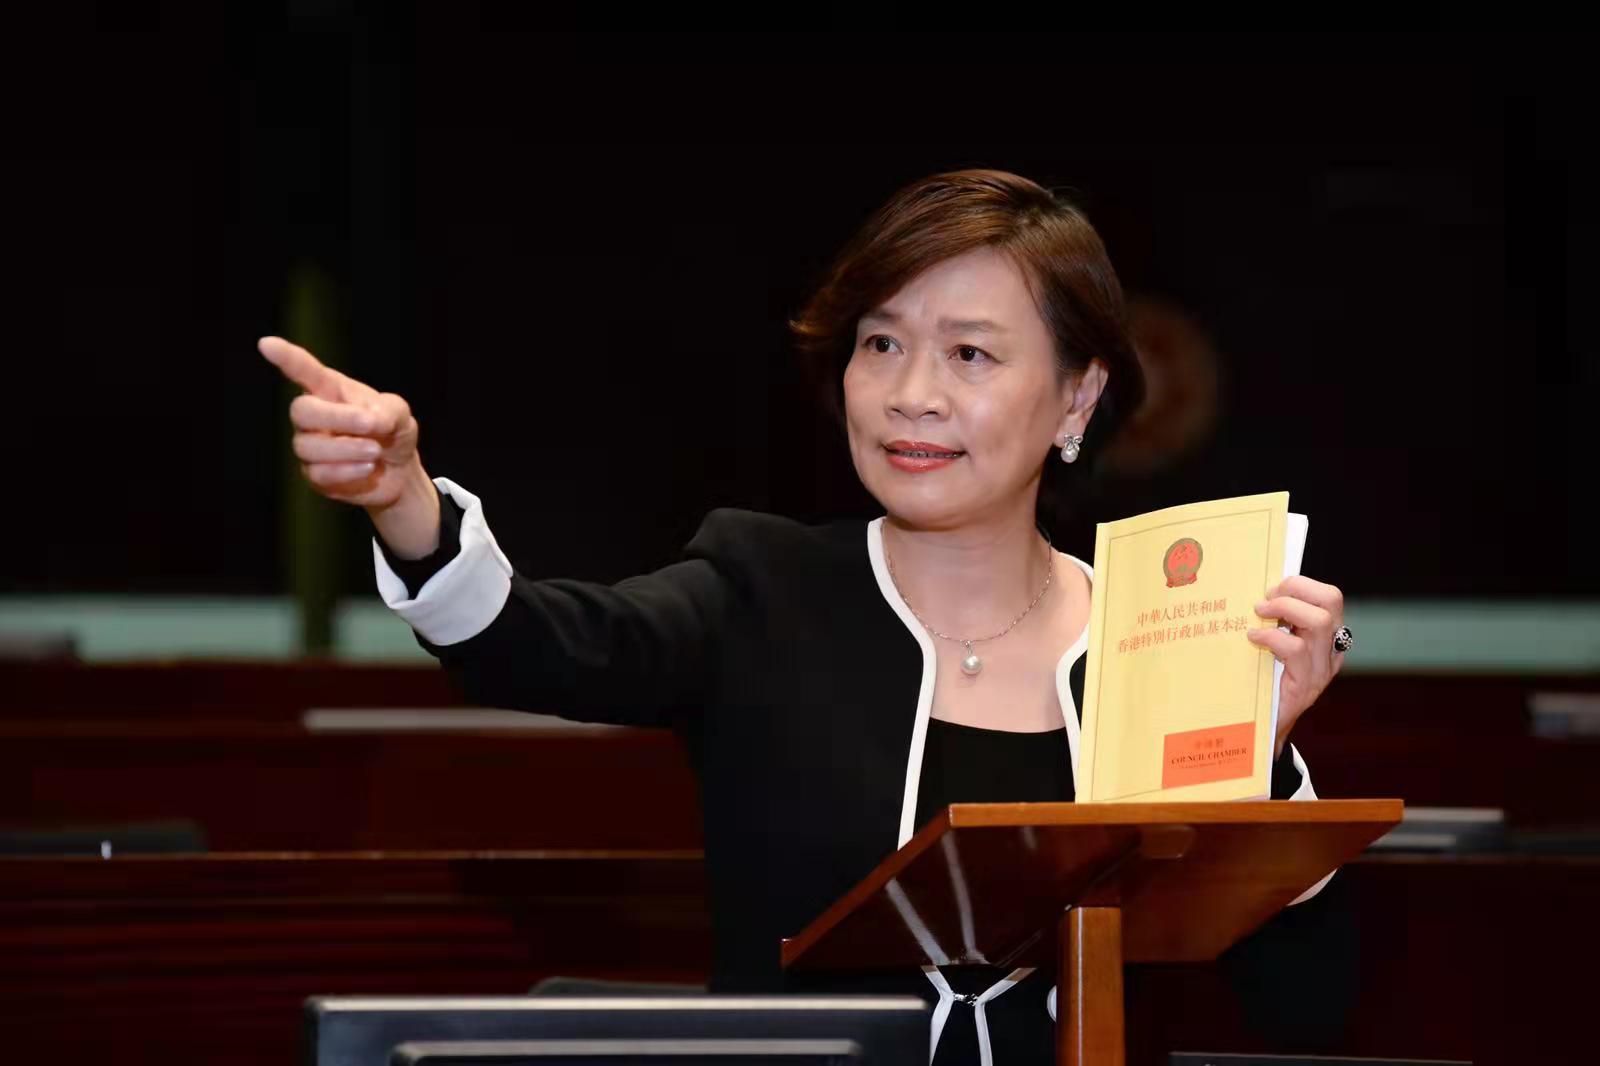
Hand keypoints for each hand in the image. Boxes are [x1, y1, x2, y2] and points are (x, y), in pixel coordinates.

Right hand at [259, 336, 421, 510]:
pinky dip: (347, 470)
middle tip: (371, 424)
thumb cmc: (392, 432)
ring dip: (347, 448)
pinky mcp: (314, 475)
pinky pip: (319, 473)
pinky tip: (369, 468)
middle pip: (301, 411)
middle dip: (337, 417)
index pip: (304, 371)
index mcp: (330, 390)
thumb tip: (371, 421)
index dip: (286, 358)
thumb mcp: (399, 414)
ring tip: (375, 450)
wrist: (398, 471)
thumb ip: (388, 411)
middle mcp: (313, 416)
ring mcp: (310, 445)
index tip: (267, 344)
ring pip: (309, 446)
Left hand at [1246, 575, 1346, 757]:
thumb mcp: (1272, 645)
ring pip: (1319, 621)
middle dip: (1295, 589)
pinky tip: (1253, 638)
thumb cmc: (1264, 680)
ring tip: (1258, 614)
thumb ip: (1273, 622)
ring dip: (1284, 609)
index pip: (1329, 596)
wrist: (1264, 728)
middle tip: (1265, 600)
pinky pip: (1297, 649)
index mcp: (1326, 636)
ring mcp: (1321, 668)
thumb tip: (1251, 592)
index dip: (1301, 584)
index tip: (1271, 590)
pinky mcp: (1305, 685)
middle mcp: (1330, 649)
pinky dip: (1272, 637)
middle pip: (1331, 600)